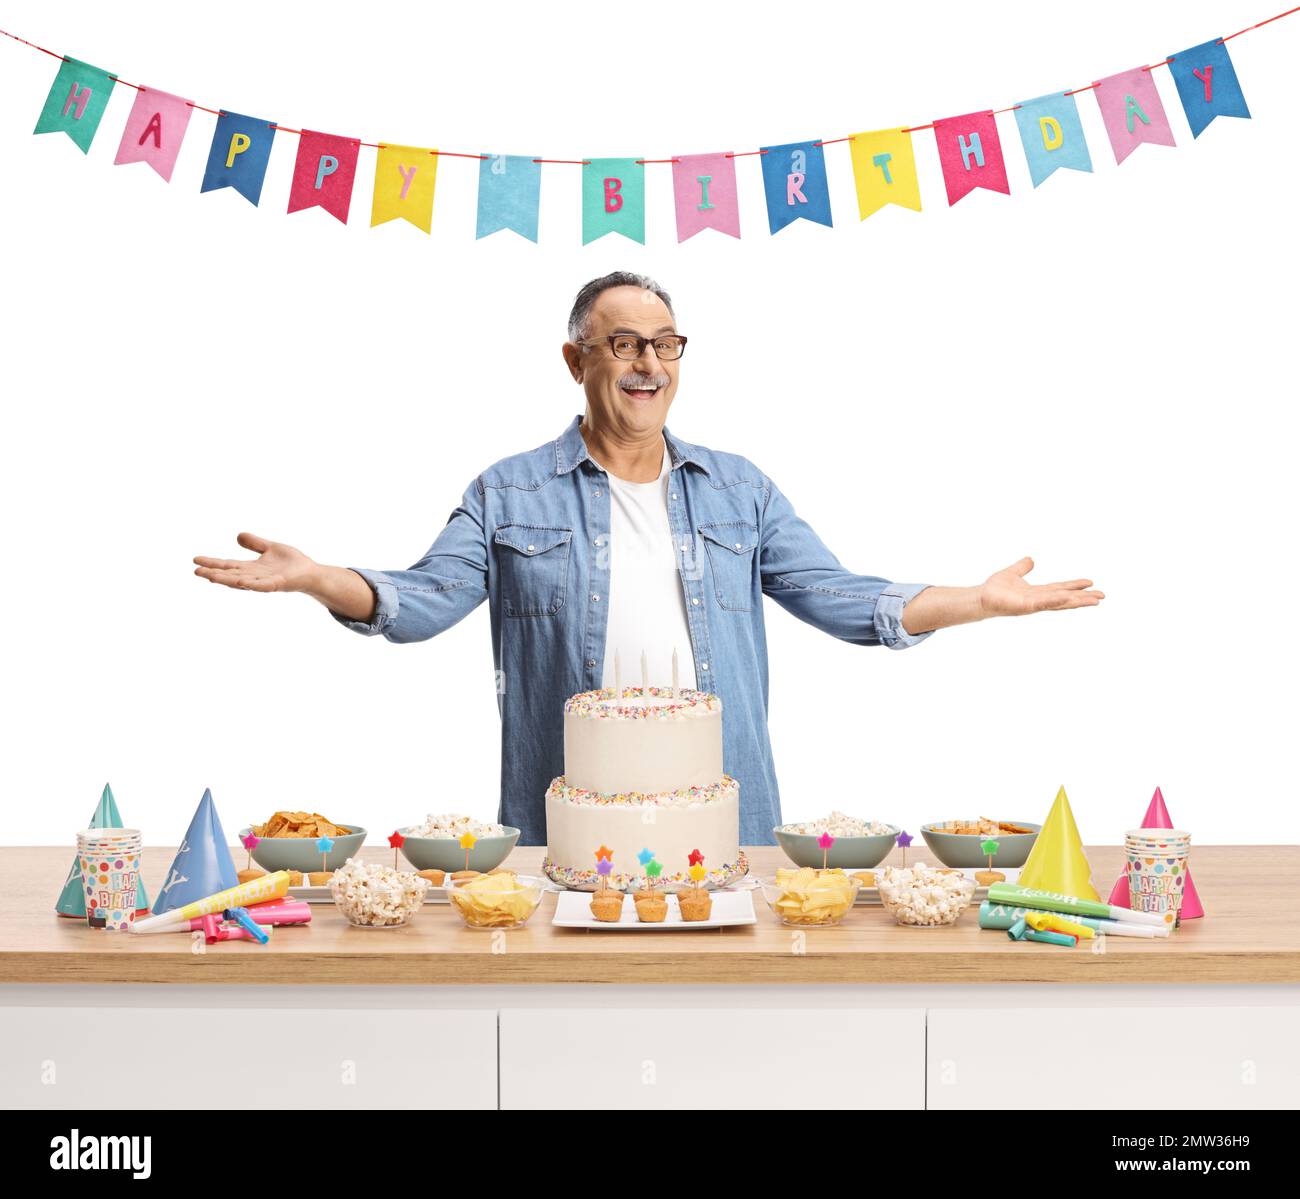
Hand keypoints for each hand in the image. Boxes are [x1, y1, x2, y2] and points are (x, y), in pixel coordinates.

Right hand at [193, 532, 318, 593]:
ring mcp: (265, 582)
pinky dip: (251, 584)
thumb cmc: (292, 563)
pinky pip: (262, 585)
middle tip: (195, 572)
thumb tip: (237, 536)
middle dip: (213, 573)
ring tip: (210, 577)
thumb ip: (255, 543)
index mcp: (251, 568)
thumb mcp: (271, 548)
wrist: (311, 573)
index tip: (195, 560)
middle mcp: (255, 577)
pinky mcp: (277, 585)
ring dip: (226, 580)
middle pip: (230, 575)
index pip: (228, 565)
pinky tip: (240, 582)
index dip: (212, 563)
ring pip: (241, 581)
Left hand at [978, 556, 1103, 617]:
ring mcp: (1033, 605)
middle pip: (1065, 599)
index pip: (1061, 589)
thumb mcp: (1012, 573)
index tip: (1091, 584)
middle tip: (1102, 597)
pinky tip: (1066, 597)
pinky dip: (1055, 601)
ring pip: (1059, 603)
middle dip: (1083, 598)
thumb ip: (1022, 567)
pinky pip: (1043, 603)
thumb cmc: (995, 589)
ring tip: (1094, 601)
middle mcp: (1038, 600)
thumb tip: (1030, 559)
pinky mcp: (1025, 607)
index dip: (1075, 587)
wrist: (980, 598)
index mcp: (1037, 592)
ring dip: (1076, 602)